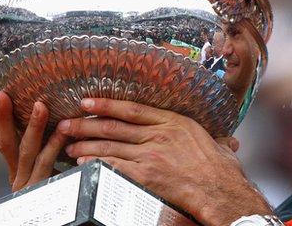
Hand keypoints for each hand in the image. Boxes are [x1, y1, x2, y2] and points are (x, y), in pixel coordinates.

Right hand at [0, 91, 67, 191]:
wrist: (56, 219)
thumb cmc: (57, 195)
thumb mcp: (47, 170)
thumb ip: (45, 151)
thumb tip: (56, 120)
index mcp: (16, 169)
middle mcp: (17, 176)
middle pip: (5, 143)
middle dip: (1, 118)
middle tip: (1, 94)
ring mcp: (29, 185)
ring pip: (27, 152)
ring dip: (33, 126)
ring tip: (39, 105)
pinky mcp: (43, 191)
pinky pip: (47, 165)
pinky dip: (55, 146)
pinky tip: (63, 130)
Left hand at [59, 98, 273, 224]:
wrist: (220, 190)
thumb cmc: (221, 170)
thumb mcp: (218, 144)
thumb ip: (214, 139)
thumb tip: (225, 142)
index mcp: (174, 122)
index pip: (132, 109)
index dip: (106, 104)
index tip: (87, 102)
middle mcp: (158, 134)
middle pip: (114, 126)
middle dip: (86, 124)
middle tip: (67, 124)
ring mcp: (150, 154)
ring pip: (109, 145)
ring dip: (85, 144)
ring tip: (68, 144)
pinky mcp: (145, 175)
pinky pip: (113, 165)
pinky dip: (95, 163)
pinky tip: (82, 162)